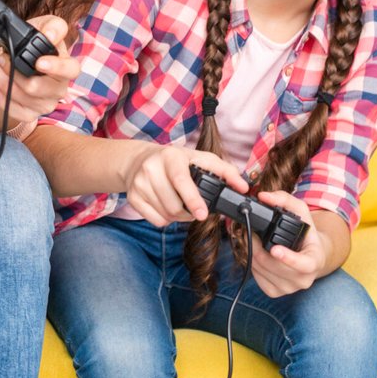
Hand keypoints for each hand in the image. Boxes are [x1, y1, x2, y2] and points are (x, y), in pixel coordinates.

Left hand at [0, 15, 77, 124]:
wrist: (22, 57)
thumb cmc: (36, 42)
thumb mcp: (46, 26)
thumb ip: (53, 26)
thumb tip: (50, 35)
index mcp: (67, 68)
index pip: (70, 71)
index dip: (55, 67)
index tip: (38, 61)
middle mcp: (59, 89)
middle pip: (35, 88)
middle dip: (13, 71)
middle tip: (2, 57)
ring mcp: (45, 104)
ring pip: (19, 97)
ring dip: (1, 78)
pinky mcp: (29, 114)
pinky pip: (11, 109)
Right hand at [122, 143, 248, 227]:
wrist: (140, 160)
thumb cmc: (176, 161)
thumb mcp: (200, 159)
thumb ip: (225, 171)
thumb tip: (243, 187)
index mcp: (171, 157)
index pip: (180, 180)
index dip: (192, 199)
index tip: (202, 215)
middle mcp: (151, 168)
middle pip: (174, 205)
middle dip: (189, 213)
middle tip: (194, 207)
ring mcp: (139, 183)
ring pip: (166, 215)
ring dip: (179, 217)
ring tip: (180, 204)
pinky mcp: (133, 197)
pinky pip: (156, 220)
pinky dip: (166, 219)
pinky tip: (167, 206)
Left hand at [247, 190, 327, 296]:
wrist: (311, 255)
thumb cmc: (306, 234)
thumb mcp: (302, 212)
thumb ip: (284, 200)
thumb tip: (264, 196)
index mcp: (314, 261)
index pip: (302, 264)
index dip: (288, 258)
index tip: (275, 250)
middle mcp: (303, 279)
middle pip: (272, 264)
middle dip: (257, 245)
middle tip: (250, 232)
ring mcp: (289, 288)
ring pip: (261, 270)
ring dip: (252, 253)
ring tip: (254, 240)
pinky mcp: (275, 292)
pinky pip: (256, 277)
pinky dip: (252, 264)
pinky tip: (258, 254)